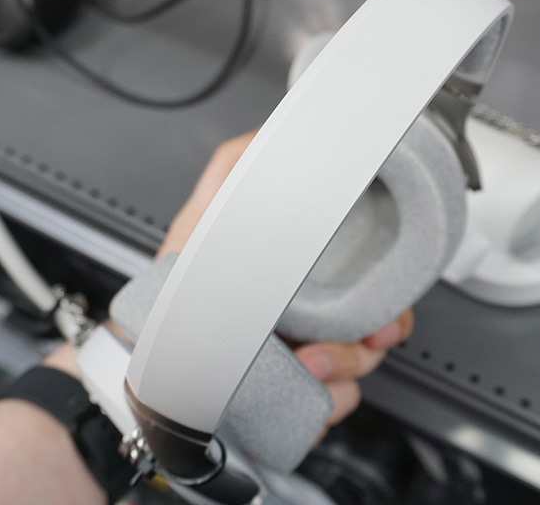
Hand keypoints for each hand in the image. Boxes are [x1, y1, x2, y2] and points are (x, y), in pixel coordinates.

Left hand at [157, 130, 413, 431]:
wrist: (151, 364)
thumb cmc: (176, 291)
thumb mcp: (202, 221)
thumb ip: (231, 171)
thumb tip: (265, 135)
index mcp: (305, 276)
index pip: (370, 277)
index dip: (388, 290)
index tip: (383, 302)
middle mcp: (315, 316)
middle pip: (380, 324)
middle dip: (375, 333)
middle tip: (358, 334)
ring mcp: (311, 359)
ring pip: (363, 367)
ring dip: (344, 367)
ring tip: (307, 361)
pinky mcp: (301, 400)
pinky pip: (339, 404)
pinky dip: (330, 402)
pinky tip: (307, 391)